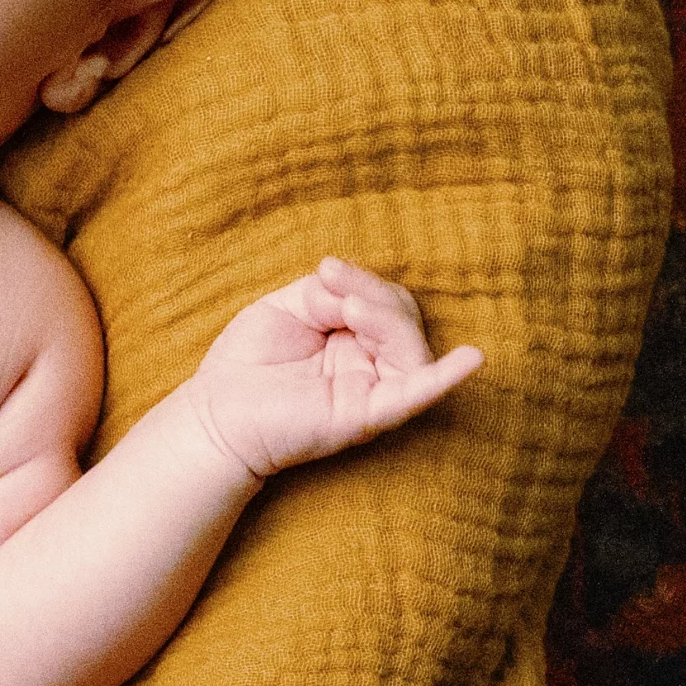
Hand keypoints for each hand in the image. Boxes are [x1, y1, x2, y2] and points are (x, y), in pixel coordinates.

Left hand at [183, 257, 482, 481]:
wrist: (213, 414)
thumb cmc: (246, 365)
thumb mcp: (288, 309)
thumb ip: (327, 293)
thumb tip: (356, 292)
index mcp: (356, 340)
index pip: (385, 302)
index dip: (364, 281)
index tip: (325, 269)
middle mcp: (372, 367)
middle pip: (404, 320)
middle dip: (374, 294)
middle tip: (329, 284)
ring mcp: (374, 392)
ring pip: (410, 348)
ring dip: (385, 320)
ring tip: (348, 310)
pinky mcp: (367, 417)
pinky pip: (415, 397)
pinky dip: (444, 378)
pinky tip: (471, 360)